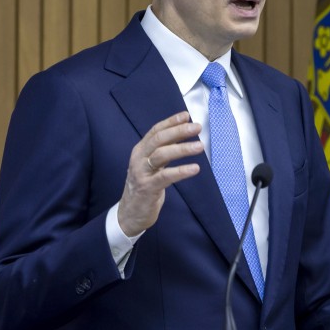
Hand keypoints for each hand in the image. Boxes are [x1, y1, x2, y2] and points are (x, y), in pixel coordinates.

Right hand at [117, 111, 202, 236]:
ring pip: (161, 154)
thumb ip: (163, 151)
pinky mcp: (147, 188)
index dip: (171, 122)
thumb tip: (182, 134)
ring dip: (182, 149)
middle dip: (178, 131)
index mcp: (140, 150)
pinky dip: (181, 171)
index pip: (155, 131)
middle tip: (197, 127)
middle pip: (159, 139)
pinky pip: (165, 176)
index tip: (186, 115)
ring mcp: (141, 173)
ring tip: (200, 147)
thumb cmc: (145, 186)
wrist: (130, 214)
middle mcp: (138, 158)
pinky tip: (194, 168)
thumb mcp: (152, 166)